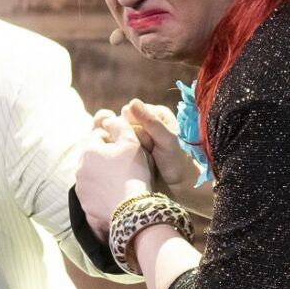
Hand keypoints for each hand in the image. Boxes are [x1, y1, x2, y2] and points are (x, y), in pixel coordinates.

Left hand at [73, 110, 156, 227]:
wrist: (133, 209)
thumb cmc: (133, 172)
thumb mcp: (131, 142)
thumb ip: (120, 126)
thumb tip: (109, 121)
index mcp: (88, 150)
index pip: (98, 135)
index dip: (114, 139)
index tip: (126, 149)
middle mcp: (79, 168)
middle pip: (93, 155)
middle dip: (105, 156)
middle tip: (125, 164)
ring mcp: (80, 188)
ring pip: (91, 173)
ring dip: (102, 173)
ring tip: (121, 180)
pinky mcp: (85, 204)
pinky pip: (92, 192)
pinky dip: (101, 191)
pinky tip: (115, 194)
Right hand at [122, 98, 213, 222]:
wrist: (176, 185)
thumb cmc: (176, 162)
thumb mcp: (167, 140)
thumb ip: (151, 122)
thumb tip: (132, 102)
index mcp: (155, 113)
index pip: (130, 114)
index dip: (137, 130)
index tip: (152, 144)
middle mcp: (143, 121)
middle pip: (121, 126)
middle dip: (132, 141)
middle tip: (148, 153)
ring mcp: (134, 135)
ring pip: (116, 138)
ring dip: (126, 150)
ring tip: (142, 159)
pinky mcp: (127, 148)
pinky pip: (113, 147)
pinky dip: (120, 155)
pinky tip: (133, 162)